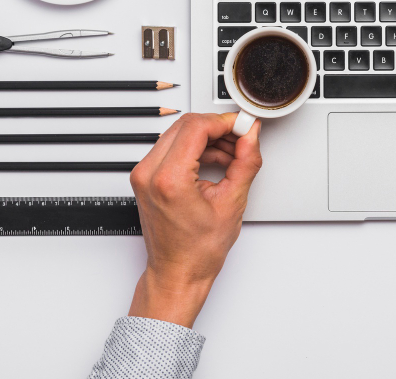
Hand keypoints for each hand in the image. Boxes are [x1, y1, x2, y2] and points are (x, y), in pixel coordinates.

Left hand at [127, 112, 261, 327]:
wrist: (177, 272)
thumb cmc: (197, 251)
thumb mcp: (232, 202)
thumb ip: (246, 162)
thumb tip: (251, 135)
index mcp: (169, 179)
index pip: (197, 127)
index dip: (225, 122)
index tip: (243, 126)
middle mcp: (149, 173)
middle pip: (186, 125)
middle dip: (218, 128)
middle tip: (242, 138)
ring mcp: (143, 174)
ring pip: (179, 133)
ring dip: (208, 137)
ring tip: (232, 155)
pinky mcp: (146, 176)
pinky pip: (172, 147)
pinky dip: (196, 147)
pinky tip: (216, 160)